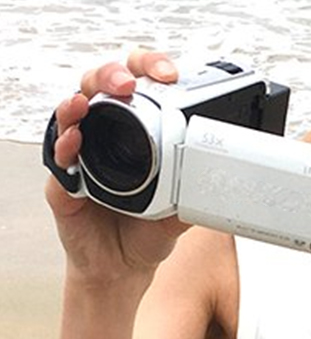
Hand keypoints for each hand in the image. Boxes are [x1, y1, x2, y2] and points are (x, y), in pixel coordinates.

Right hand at [46, 49, 188, 287]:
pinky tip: (75, 139)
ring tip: (94, 98)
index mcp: (136, 134)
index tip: (169, 74)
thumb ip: (195, 194)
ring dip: (83, 98)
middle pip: (101, 87)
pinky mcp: (64, 183)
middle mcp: (106, 136)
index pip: (139, 87)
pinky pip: (59, 158)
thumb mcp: (180, 212)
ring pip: (73, 111)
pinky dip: (65, 145)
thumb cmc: (145, 233)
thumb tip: (223, 182)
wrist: (124, 268)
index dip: (150, 70)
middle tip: (131, 82)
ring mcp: (82, 155)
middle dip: (115, 74)